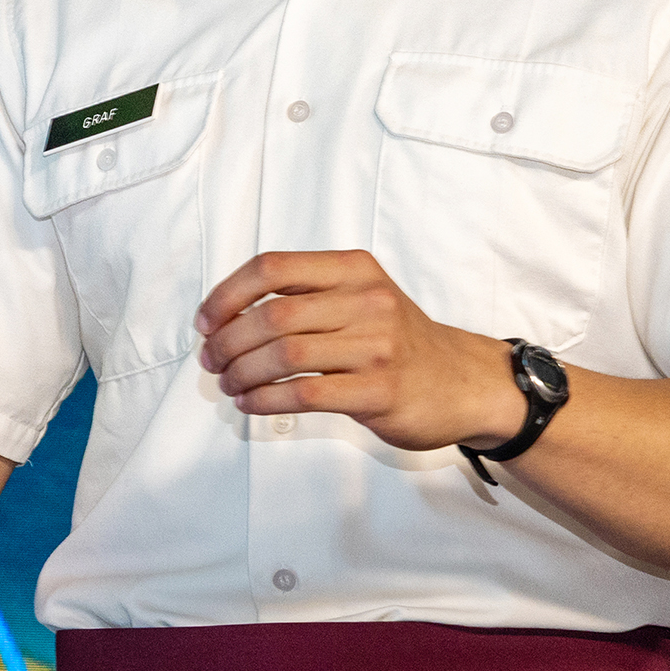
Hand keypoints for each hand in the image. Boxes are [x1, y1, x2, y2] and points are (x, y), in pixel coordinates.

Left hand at [195, 250, 526, 452]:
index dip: (227, 294)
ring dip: (242, 373)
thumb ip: (307, 296)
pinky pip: (304, 393)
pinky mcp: (378, 390)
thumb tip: (227, 316)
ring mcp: (376, 346)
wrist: (463, 382)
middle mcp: (367, 300)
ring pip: (284, 355)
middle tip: (212, 362)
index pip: (272, 267)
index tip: (206, 322)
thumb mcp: (361, 297)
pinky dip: (265, 399)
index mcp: (354, 269)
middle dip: (228, 342)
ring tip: (230, 384)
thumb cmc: (398, 341)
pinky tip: (251, 403)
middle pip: (272, 314)